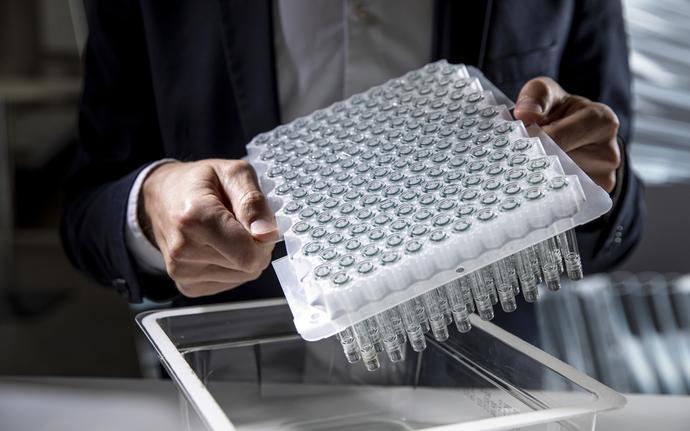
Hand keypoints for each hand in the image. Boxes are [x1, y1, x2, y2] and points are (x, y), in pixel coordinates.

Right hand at [140, 159, 277, 296]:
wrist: (160, 196)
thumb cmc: (198, 182)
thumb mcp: (233, 173)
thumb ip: (254, 202)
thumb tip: (268, 234)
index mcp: (196, 218)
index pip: (250, 255)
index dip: (264, 240)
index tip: (257, 222)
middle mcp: (184, 249)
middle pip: (250, 266)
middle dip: (254, 244)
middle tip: (238, 222)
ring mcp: (182, 271)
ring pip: (243, 276)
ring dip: (243, 255)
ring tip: (224, 231)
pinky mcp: (186, 285)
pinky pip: (229, 283)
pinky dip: (231, 266)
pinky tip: (216, 246)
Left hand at [513, 77, 620, 191]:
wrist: (572, 131)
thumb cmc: (558, 111)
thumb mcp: (545, 92)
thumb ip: (535, 97)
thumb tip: (525, 114)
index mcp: (601, 121)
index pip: (560, 137)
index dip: (534, 141)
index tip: (516, 144)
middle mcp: (609, 151)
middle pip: (560, 165)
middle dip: (534, 161)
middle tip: (513, 159)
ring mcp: (605, 177)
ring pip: (561, 184)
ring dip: (539, 178)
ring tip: (525, 168)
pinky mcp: (595, 196)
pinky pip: (565, 197)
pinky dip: (547, 191)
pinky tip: (534, 182)